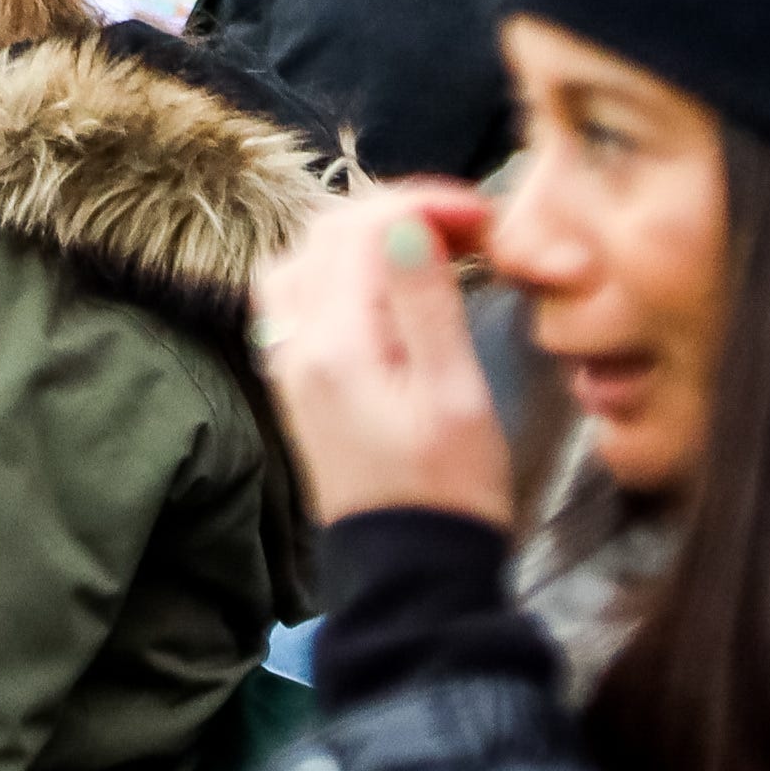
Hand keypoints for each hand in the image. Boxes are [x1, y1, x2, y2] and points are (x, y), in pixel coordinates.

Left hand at [250, 184, 515, 527]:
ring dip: (358, 237)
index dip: (422, 201)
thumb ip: (425, 304)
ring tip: (426, 246)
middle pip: (324, 233)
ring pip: (301, 259)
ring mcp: (286, 361)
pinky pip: (294, 297)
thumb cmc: (448, 487)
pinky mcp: (293, 380)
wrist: (407, 569)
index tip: (483, 214)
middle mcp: (294, 342)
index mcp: (335, 341)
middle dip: (393, 210)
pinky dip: (335, 270)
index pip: (361, 228)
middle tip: (464, 226)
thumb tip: (405, 222)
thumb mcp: (455, 395)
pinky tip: (383, 285)